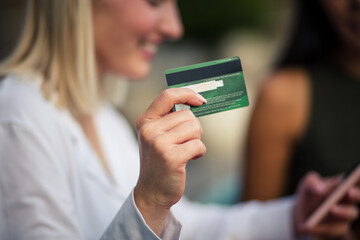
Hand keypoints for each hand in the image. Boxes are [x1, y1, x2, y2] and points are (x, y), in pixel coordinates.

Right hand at [134, 88, 206, 235]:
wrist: (152, 192)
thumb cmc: (159, 161)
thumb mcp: (156, 136)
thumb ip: (169, 118)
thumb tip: (195, 99)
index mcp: (145, 121)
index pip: (167, 96)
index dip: (187, 94)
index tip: (200, 99)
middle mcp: (149, 130)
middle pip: (187, 114)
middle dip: (194, 128)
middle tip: (185, 142)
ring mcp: (159, 143)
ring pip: (195, 128)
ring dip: (196, 140)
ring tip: (185, 151)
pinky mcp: (171, 157)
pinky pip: (198, 145)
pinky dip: (199, 152)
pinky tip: (189, 159)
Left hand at [294, 172, 359, 238]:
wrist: (302, 213)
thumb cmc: (309, 194)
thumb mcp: (306, 185)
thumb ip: (311, 182)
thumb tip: (320, 189)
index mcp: (342, 185)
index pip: (353, 180)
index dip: (356, 178)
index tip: (355, 175)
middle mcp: (348, 200)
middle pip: (356, 197)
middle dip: (354, 194)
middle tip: (348, 192)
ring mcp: (345, 216)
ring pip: (350, 214)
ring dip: (342, 212)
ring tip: (332, 209)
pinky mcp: (337, 229)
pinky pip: (333, 229)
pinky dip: (322, 227)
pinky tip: (311, 227)